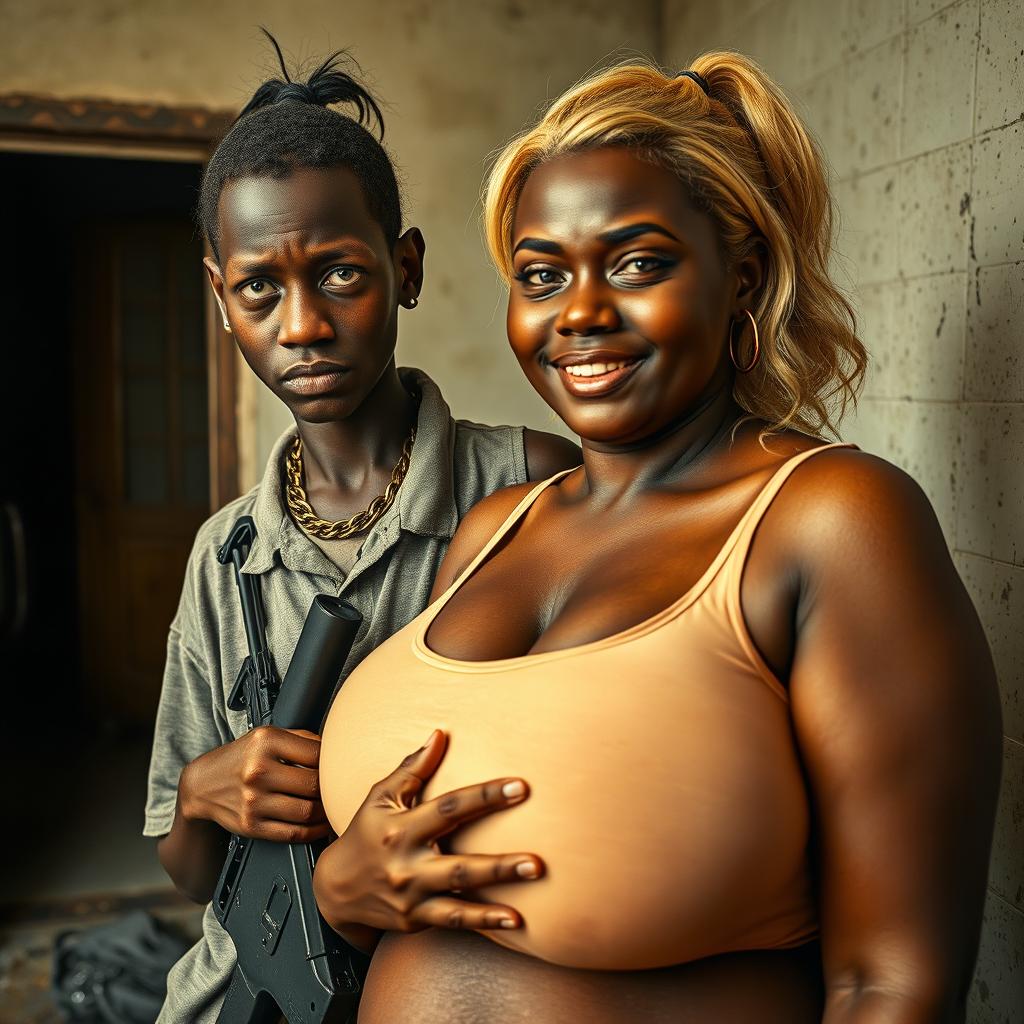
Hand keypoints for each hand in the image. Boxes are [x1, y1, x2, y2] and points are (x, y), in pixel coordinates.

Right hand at [180, 725, 328, 842]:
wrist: (201, 785)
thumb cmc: (239, 758)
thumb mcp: (265, 736)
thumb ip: (300, 738)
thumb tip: (333, 748)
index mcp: (266, 742)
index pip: (316, 754)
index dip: (333, 762)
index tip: (340, 768)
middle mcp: (258, 771)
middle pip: (313, 784)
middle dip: (331, 789)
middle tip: (339, 790)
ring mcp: (253, 800)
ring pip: (307, 811)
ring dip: (326, 812)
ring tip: (332, 807)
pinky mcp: (251, 825)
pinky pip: (293, 832)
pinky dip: (314, 831)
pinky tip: (320, 825)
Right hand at [313, 729, 541, 943]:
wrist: (334, 890)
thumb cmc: (364, 834)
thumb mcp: (380, 797)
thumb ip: (411, 769)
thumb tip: (439, 735)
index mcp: (401, 828)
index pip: (449, 808)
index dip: (485, 796)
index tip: (520, 787)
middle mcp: (406, 864)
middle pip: (458, 863)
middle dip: (499, 864)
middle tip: (538, 861)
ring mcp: (412, 895)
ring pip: (459, 895)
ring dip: (497, 894)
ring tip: (530, 885)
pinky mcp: (415, 919)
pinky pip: (453, 921)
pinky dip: (483, 921)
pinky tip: (514, 920)